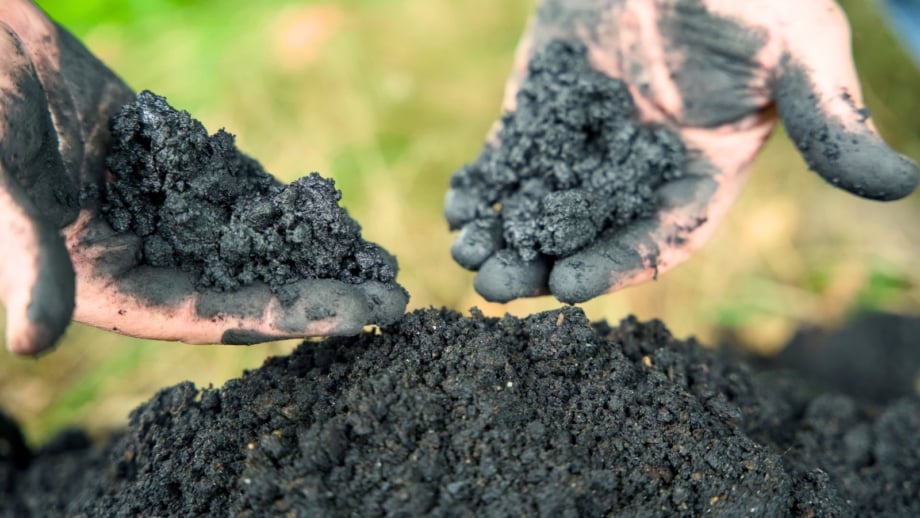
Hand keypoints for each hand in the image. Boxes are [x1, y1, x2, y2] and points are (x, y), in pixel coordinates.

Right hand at [0, 1, 405, 355]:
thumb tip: (32, 344)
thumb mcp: (0, 191)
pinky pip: (244, 194)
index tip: (350, 321)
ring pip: (256, 245)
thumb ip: (29, 261)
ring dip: (316, 256)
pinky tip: (339, 216)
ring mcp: (170, 213)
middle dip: (319, 296)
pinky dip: (290, 206)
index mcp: (106, 284)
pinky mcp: (183, 169)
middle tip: (393, 301)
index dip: (278, 319)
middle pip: (246, 288)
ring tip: (382, 263)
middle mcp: (146, 257)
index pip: (205, 318)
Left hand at [446, 0, 919, 302]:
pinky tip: (458, 205)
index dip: (616, 262)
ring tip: (467, 254)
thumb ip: (831, 119)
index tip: (569, 284)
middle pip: (588, 232)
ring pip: (541, 202)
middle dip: (541, 262)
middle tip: (495, 286)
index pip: (658, 236)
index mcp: (701, 171)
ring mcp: (586, 139)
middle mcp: (639, 168)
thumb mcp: (799, 48)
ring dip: (505, 233)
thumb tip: (900, 183)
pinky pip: (510, 155)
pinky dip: (484, 181)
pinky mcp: (543, 107)